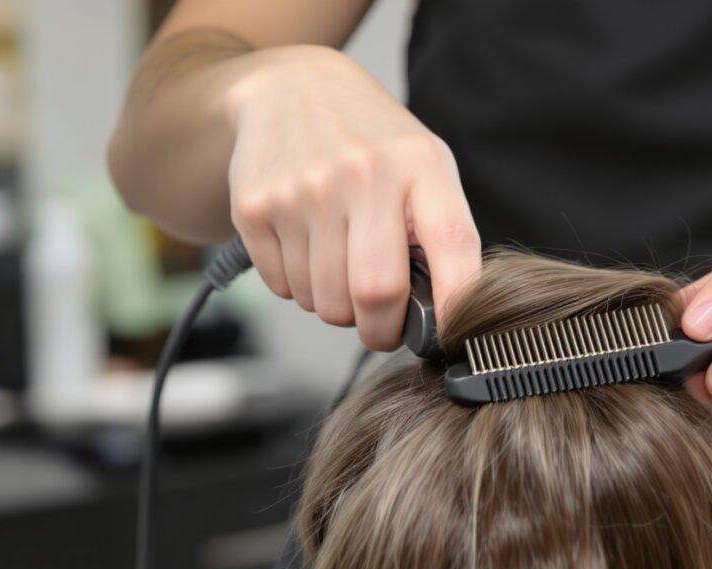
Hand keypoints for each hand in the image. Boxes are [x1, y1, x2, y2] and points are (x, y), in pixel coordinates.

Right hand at [226, 46, 480, 349]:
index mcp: (421, 165)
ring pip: (325, 303)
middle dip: (381, 330)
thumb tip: (442, 317)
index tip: (451, 335)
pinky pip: (284, 290)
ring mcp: (305, 190)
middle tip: (382, 323)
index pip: (452, 245)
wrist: (292, 89)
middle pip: (376, 294)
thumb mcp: (424, 166)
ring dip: (336, 306)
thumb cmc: (372, 144)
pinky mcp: (257, 207)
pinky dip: (298, 288)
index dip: (455, 305)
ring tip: (340, 266)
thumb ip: (441, 233)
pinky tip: (307, 248)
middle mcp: (363, 174)